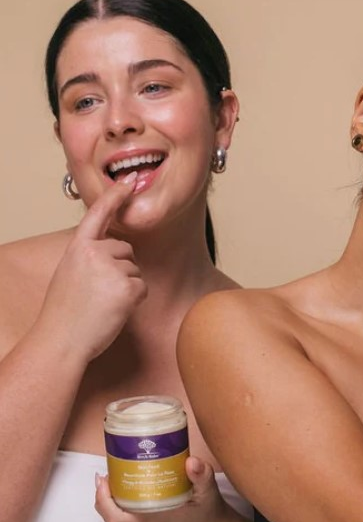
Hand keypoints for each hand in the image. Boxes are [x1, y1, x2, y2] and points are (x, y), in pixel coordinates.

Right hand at [36, 172, 146, 363]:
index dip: (114, 196)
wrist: (61, 341)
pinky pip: (143, 288)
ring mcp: (112, 268)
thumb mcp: (70, 274)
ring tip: (103, 303)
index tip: (128, 180)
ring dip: (126, 287)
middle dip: (120, 269)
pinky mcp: (128, 287)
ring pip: (135, 270)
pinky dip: (133, 301)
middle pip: (126, 250)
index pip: (98, 215)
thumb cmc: (65, 313)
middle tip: (99, 293)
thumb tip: (115, 252)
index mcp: (78, 248)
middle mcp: (95, 252)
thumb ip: (90, 257)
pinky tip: (114, 310)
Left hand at [95, 457, 232, 521]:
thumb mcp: (209, 494)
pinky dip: (118, 513)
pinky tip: (124, 497)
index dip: (105, 499)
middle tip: (108, 474)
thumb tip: (192, 461)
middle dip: (104, 497)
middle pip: (111, 520)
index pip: (118, 519)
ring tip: (114, 482)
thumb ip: (202, 476)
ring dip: (109, 505)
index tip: (105, 478)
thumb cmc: (209, 518)